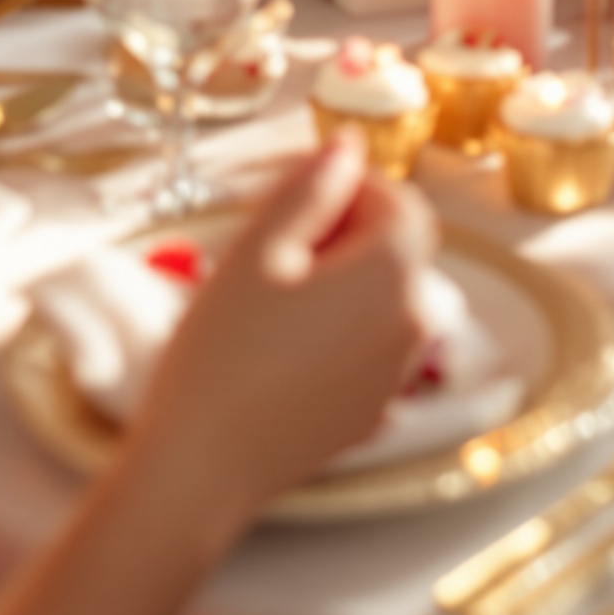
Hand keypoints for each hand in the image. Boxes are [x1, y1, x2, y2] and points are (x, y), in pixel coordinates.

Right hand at [134, 141, 431, 527]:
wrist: (200, 469)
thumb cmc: (222, 354)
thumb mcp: (257, 250)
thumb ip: (310, 188)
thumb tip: (346, 145)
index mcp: (392, 278)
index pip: (401, 201)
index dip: (348, 184)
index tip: (290, 193)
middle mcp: (412, 327)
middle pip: (395, 247)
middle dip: (341, 227)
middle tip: (268, 236)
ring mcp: (395, 377)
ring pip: (381, 294)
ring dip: (338, 275)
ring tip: (267, 287)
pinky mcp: (370, 412)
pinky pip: (368, 342)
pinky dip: (337, 323)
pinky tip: (277, 339)